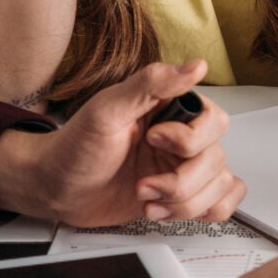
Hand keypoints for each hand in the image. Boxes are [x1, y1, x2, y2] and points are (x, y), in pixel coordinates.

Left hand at [0, 59, 244, 228]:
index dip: (188, 141)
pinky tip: (168, 209)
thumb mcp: (107, 110)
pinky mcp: (181, 196)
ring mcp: (183, 168)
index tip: (152, 141)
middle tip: (143, 183)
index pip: (214, 122)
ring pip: (219, 186)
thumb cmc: (74, 147)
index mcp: (171, 109)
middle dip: (179, 182)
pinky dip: (202, 211)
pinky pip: (221, 203)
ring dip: (183, 203)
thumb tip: (195, 66)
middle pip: (217, 160)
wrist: (55, 189)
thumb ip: (151, 84)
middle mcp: (183, 138)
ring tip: (147, 200)